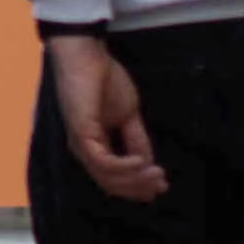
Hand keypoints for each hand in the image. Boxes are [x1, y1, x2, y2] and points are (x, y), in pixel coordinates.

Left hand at [49, 36, 164, 203]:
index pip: (114, 178)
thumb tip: (149, 162)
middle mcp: (85, 151)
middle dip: (139, 187)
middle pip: (111, 183)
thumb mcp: (128, 115)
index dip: (138, 185)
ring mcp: (80, 144)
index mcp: (95, 147)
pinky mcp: (81, 135)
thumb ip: (136, 139)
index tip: (162, 186)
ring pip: (107, 177)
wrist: (89, 56)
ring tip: (156, 174)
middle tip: (162, 186)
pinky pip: (102, 162)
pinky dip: (124, 166)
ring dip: (135, 179)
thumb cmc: (105, 80)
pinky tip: (141, 162)